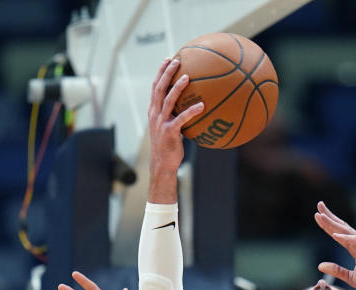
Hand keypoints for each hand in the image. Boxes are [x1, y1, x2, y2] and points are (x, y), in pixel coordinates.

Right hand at [148, 58, 205, 202]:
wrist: (162, 164)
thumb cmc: (169, 146)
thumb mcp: (171, 127)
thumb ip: (177, 115)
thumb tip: (195, 105)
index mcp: (154, 110)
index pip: (155, 87)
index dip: (161, 72)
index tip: (168, 59)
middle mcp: (155, 114)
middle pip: (159, 88)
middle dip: (166, 73)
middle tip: (176, 60)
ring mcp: (161, 122)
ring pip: (168, 100)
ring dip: (177, 87)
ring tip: (187, 77)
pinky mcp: (169, 132)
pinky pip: (181, 119)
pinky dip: (191, 111)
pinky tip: (202, 106)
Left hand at [315, 202, 355, 289]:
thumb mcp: (351, 277)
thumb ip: (336, 270)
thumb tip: (319, 265)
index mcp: (354, 247)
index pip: (338, 233)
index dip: (328, 224)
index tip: (317, 215)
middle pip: (342, 227)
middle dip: (329, 217)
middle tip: (319, 205)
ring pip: (347, 231)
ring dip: (334, 223)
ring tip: (321, 216)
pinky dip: (346, 238)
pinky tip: (335, 235)